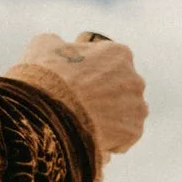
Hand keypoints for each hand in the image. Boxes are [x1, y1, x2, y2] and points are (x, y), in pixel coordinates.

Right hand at [15, 33, 146, 155]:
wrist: (48, 112)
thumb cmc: (45, 75)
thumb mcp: (44, 46)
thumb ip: (61, 45)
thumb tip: (62, 49)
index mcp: (118, 53)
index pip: (110, 59)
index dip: (92, 68)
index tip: (78, 77)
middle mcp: (135, 79)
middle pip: (121, 86)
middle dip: (104, 93)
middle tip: (81, 101)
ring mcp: (137, 106)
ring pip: (126, 111)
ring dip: (111, 115)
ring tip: (85, 120)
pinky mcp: (134, 131)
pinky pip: (124, 134)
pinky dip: (111, 136)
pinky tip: (92, 135)